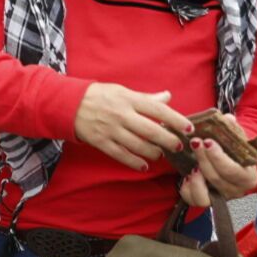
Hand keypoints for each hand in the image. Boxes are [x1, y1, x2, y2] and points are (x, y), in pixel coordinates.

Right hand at [73, 84, 192, 171]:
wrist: (67, 104)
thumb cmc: (98, 95)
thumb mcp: (121, 91)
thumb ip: (145, 98)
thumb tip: (168, 97)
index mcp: (128, 99)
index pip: (158, 110)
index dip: (176, 120)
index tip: (188, 128)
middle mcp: (121, 115)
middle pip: (152, 131)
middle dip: (169, 141)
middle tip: (178, 145)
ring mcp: (111, 130)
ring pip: (139, 146)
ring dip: (153, 152)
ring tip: (159, 153)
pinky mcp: (101, 142)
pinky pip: (122, 156)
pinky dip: (135, 162)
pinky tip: (144, 165)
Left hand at [178, 115, 256, 206]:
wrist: (237, 165)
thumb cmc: (236, 151)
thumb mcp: (239, 140)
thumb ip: (234, 130)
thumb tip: (227, 119)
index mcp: (248, 176)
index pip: (233, 170)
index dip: (218, 157)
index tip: (208, 142)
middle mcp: (236, 190)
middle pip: (217, 178)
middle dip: (203, 159)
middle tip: (195, 142)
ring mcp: (221, 197)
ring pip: (206, 196)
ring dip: (196, 180)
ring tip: (192, 166)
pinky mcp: (207, 200)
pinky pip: (194, 200)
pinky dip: (188, 189)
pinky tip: (186, 176)